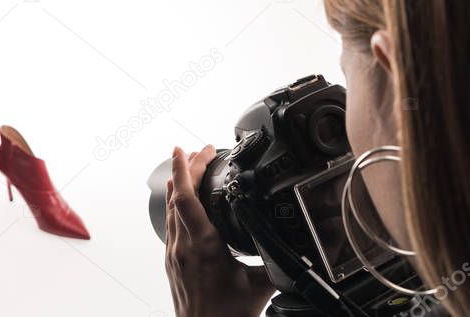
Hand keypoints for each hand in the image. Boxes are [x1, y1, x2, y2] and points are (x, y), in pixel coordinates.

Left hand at [165, 145, 276, 316]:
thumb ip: (277, 262)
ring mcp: (174, 254)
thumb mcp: (259, 287)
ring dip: (179, 182)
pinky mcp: (172, 261)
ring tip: (189, 163)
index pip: (187, 198)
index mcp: (203, 247)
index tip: (189, 148)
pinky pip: (170, 222)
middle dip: (186, 166)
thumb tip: (298, 244)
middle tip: (200, 148)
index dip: (186, 169)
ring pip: (170, 208)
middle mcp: (183, 247)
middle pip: (176, 196)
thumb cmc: (226, 316)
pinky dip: (176, 202)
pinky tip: (182, 197)